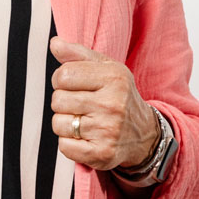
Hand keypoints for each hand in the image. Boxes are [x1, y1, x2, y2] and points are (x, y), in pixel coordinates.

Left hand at [49, 37, 159, 171]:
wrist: (144, 134)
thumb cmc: (118, 95)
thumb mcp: (105, 68)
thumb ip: (77, 54)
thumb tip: (54, 43)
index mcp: (113, 78)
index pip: (63, 75)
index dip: (61, 80)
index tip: (72, 85)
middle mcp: (113, 104)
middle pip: (58, 100)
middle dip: (63, 102)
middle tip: (80, 105)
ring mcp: (108, 131)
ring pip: (58, 124)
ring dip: (65, 123)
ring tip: (84, 121)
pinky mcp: (102, 154)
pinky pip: (64, 146)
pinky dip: (69, 143)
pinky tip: (85, 137)